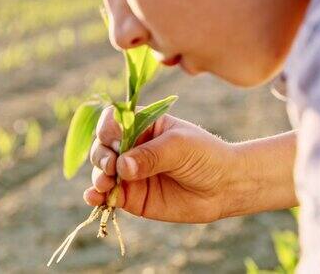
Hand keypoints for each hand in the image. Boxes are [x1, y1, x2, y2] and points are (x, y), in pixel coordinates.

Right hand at [84, 106, 235, 222]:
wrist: (225, 186)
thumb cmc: (206, 156)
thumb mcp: (179, 147)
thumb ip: (150, 156)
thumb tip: (121, 167)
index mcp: (142, 125)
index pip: (113, 121)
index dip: (108, 130)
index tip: (115, 141)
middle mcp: (132, 148)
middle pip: (102, 146)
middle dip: (101, 156)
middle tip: (111, 167)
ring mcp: (130, 173)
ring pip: (101, 171)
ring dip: (97, 176)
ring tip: (105, 183)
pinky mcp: (132, 196)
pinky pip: (107, 196)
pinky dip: (96, 196)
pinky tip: (94, 197)